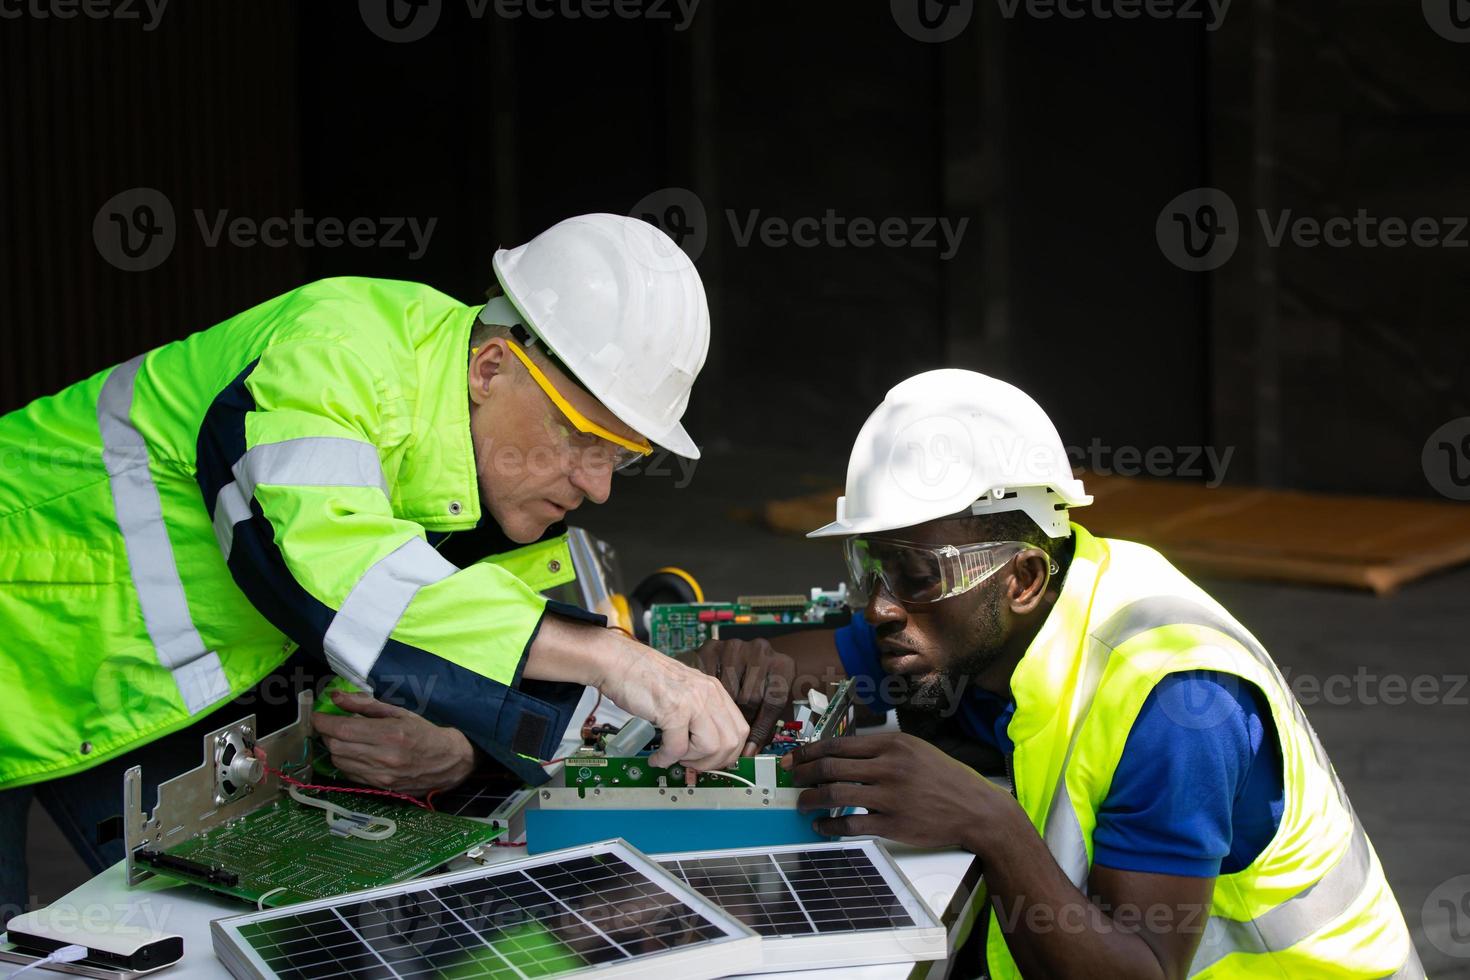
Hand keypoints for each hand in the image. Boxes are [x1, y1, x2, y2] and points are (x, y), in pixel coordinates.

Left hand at [312, 691, 476, 795]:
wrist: (449, 761)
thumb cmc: (425, 731)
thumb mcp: (399, 711)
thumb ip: (365, 704)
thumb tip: (336, 697)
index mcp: (389, 733)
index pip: (342, 729)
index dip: (323, 722)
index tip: (317, 715)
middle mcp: (383, 757)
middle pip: (336, 747)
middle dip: (327, 734)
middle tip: (331, 724)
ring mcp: (380, 776)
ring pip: (339, 762)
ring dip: (335, 749)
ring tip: (344, 739)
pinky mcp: (380, 788)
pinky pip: (350, 774)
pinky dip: (346, 762)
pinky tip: (355, 753)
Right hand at [595, 641, 748, 770]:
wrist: (619, 662)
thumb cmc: (644, 678)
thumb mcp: (683, 691)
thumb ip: (698, 714)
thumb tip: (707, 748)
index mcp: (713, 690)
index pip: (740, 730)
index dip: (728, 753)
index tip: (712, 761)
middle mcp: (708, 693)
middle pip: (731, 742)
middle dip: (712, 762)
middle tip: (691, 762)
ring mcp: (692, 701)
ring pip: (711, 747)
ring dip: (691, 760)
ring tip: (673, 756)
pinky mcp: (673, 710)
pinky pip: (678, 748)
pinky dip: (667, 759)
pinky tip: (657, 756)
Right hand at [693, 638, 795, 755]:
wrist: (750, 656)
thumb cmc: (764, 685)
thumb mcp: (772, 702)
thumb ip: (766, 726)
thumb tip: (749, 754)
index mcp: (783, 665)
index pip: (774, 702)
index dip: (760, 730)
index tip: (748, 749)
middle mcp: (761, 650)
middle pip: (749, 697)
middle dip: (740, 721)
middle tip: (731, 733)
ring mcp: (735, 646)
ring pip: (727, 691)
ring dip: (722, 708)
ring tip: (719, 718)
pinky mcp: (712, 647)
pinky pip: (708, 681)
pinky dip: (707, 695)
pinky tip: (708, 700)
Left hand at [783, 731, 1020, 850]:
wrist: (976, 809)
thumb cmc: (945, 778)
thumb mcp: (916, 750)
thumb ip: (882, 750)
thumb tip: (841, 756)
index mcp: (893, 744)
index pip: (838, 744)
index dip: (809, 752)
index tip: (793, 758)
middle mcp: (889, 766)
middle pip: (831, 767)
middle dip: (802, 773)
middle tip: (790, 779)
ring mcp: (891, 796)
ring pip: (835, 795)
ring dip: (810, 799)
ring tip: (801, 804)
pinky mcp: (894, 824)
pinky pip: (851, 825)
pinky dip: (830, 826)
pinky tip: (822, 826)